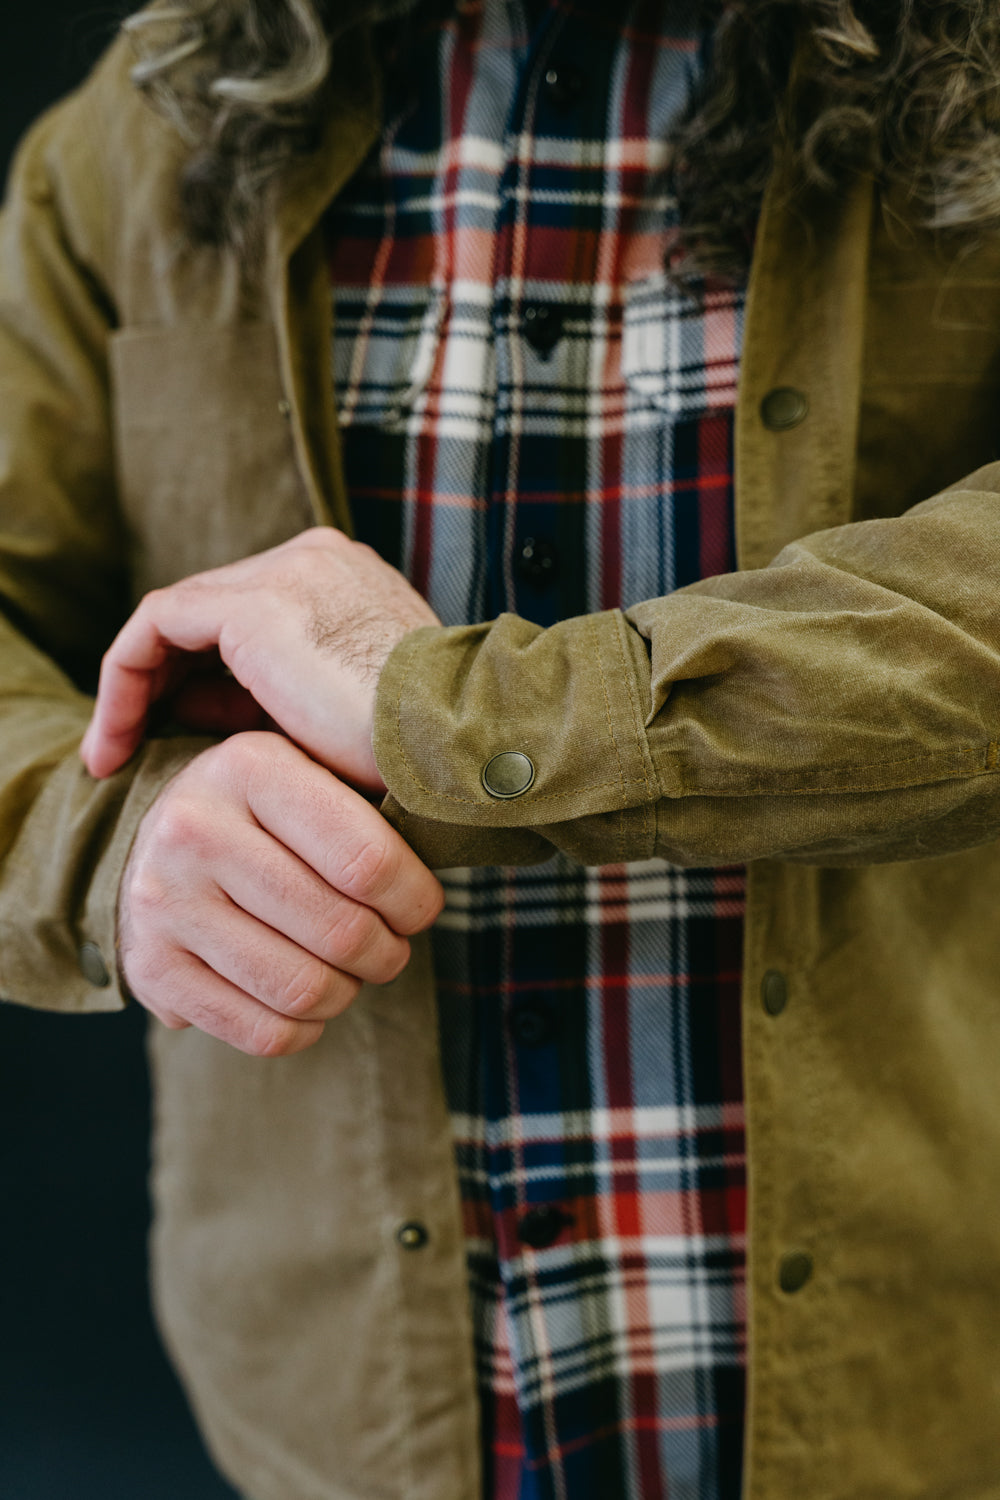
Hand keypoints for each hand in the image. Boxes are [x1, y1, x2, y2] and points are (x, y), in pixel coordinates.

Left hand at [80, 528, 439, 789]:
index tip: (192, 742)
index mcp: (350, 581)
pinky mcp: (253, 606)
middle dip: (167, 682)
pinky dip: (125, 685)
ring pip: (175, 618)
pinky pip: (155, 630)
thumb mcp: (351, 721)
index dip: (210, 682)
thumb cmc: (426, 755)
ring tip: (112, 755)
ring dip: (135, 687)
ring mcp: (284, 573)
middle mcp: (315, 559)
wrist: (463, 746)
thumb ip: (288, 704)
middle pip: (209, 613)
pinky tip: (114, 745)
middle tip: (135, 748)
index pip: (253, 617)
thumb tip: (212, 714)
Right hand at [118, 731, 443, 1055]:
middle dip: (388, 953)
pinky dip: (305, 1029)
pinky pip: (263, 1032)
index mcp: (248, 766)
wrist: (155, 846)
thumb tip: (465, 831)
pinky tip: (309, 1001)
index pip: (368, 861)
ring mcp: (162, 903)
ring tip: (350, 971)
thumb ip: (374, 798)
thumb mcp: (311, 773)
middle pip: (342, 932)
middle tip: (390, 947)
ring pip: (304, 989)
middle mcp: (193, 829)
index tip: (422, 908)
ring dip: (348, 992)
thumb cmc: (269, 813)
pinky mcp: (149, 969)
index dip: (416, 900)